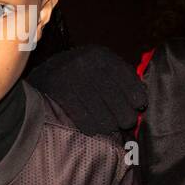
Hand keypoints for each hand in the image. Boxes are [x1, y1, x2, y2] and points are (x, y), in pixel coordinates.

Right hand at [26, 45, 145, 137]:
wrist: (42, 74)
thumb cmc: (79, 75)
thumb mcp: (98, 66)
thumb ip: (120, 78)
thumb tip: (142, 102)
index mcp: (101, 55)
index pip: (128, 79)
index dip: (136, 96)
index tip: (138, 106)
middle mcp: (87, 63)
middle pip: (116, 100)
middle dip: (124, 115)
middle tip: (124, 122)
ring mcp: (71, 78)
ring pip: (101, 113)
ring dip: (108, 125)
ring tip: (108, 126)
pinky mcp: (58, 93)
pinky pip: (83, 118)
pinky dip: (91, 127)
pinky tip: (92, 129)